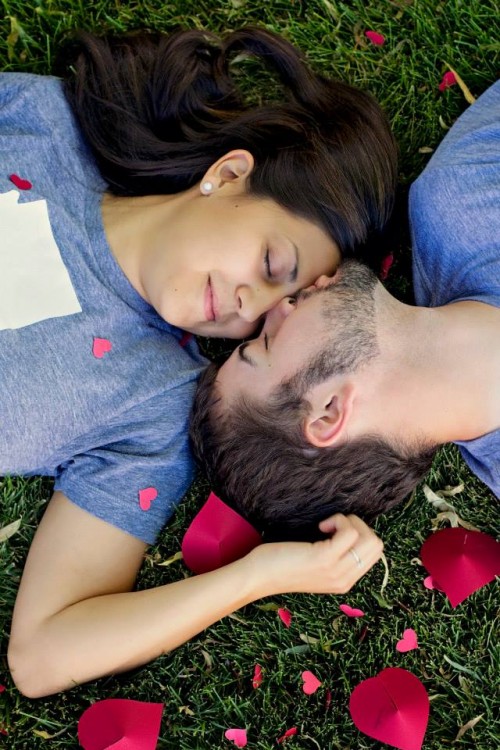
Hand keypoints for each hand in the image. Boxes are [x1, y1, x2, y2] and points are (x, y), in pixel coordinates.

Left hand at [247, 514, 383, 597]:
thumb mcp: (314, 565)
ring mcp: (336, 571)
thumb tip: (349, 532)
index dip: (359, 533)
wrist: (257, 577)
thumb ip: (334, 557)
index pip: (374, 553)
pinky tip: (320, 527)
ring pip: (369, 538)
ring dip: (349, 522)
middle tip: (333, 526)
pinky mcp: (324, 558)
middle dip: (358, 525)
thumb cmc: (280, 564)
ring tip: (327, 526)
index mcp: (344, 581)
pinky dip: (338, 520)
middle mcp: (344, 579)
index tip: (335, 531)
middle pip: (377, 545)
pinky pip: (349, 532)